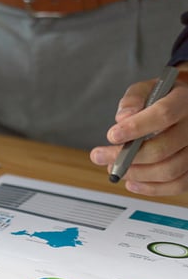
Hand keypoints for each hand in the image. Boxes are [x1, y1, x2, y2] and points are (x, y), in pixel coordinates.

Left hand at [90, 63, 187, 195]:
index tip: (112, 136)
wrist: (182, 108)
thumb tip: (123, 118)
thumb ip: (133, 99)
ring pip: (169, 171)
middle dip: (126, 157)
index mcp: (183, 101)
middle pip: (162, 149)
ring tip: (115, 169)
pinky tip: (132, 182)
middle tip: (100, 156)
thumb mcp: (146, 90)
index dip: (135, 127)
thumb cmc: (162, 99)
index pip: (163, 115)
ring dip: (136, 174)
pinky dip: (151, 188)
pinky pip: (178, 185)